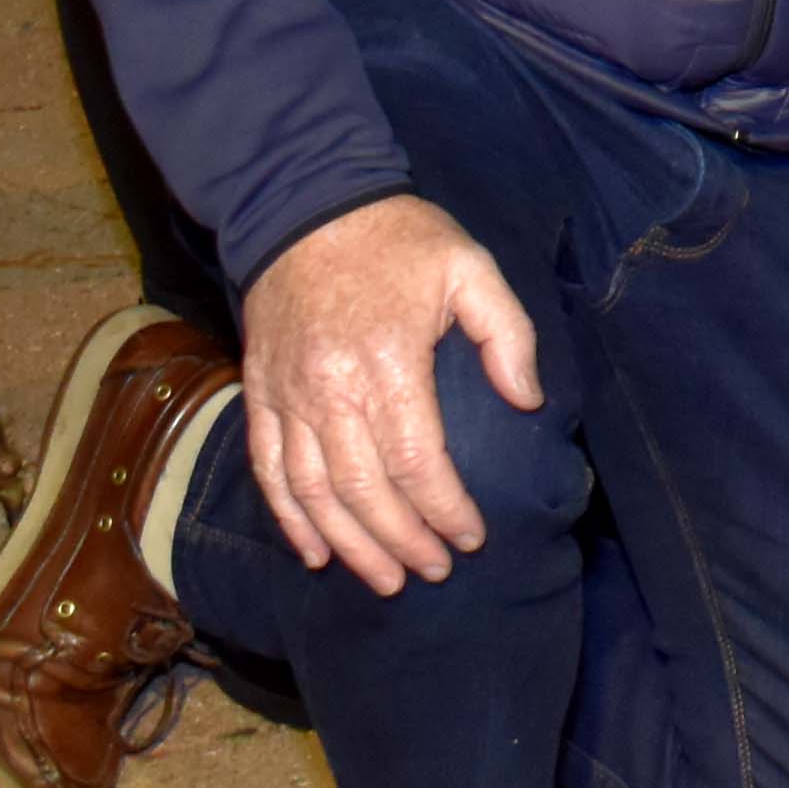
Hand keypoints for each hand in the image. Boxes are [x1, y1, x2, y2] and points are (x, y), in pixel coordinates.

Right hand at [236, 194, 541, 593]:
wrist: (307, 206)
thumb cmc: (399, 238)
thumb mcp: (471, 266)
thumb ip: (506, 334)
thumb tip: (527, 400)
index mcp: (387, 362)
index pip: (417, 460)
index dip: (445, 508)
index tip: (472, 537)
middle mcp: (330, 391)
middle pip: (364, 490)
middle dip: (402, 541)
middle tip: (434, 572)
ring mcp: (288, 397)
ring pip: (314, 493)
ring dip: (350, 544)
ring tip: (385, 580)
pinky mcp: (261, 395)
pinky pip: (270, 471)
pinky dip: (291, 518)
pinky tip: (316, 552)